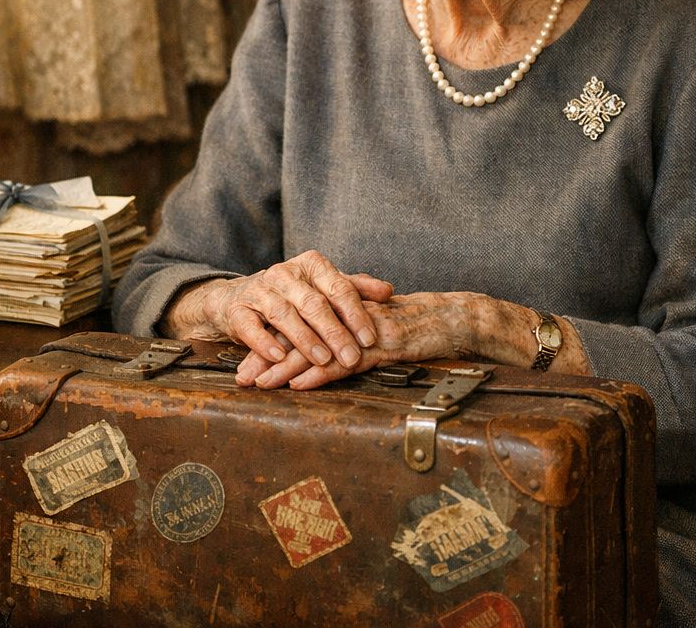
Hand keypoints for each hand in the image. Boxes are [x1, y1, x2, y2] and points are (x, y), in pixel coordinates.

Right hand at [169, 251, 393, 370]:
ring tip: (322, 359)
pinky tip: (278, 357)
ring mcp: (260, 290)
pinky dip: (264, 342)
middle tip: (351, 357)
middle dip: (334, 332)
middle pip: (314, 303)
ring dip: (304, 339)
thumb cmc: (292, 295)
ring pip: (284, 314)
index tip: (369, 339)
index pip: (339, 287)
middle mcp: (285, 274)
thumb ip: (355, 288)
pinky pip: (250, 325)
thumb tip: (389, 291)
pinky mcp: (238, 309)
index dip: (355, 313)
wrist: (239, 297)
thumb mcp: (324, 287)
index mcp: (311, 265)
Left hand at [238, 292, 482, 390]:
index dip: (270, 343)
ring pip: (315, 347)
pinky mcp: (382, 345)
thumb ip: (347, 340)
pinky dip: (320, 373)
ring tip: (260, 384)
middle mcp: (347, 315)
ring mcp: (362, 329)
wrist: (454, 320)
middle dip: (266, 357)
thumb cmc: (415, 329)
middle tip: (241, 377)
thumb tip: (319, 358)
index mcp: (342, 310)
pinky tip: (299, 383)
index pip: (299, 325)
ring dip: (284, 368)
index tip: (247, 362)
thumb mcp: (374, 333)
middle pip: (298, 335)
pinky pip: (345, 361)